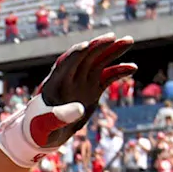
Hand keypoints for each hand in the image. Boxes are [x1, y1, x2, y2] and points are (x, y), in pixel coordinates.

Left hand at [0, 34, 135, 166]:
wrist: (45, 134)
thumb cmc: (39, 130)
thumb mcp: (45, 126)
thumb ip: (59, 117)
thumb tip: (78, 109)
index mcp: (55, 84)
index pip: (65, 64)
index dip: (75, 54)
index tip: (86, 45)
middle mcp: (69, 78)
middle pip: (84, 57)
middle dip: (97, 46)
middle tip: (113, 37)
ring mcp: (82, 82)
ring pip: (98, 62)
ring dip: (112, 51)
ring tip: (129, 40)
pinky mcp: (91, 89)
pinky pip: (107, 77)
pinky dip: (119, 71)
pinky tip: (133, 67)